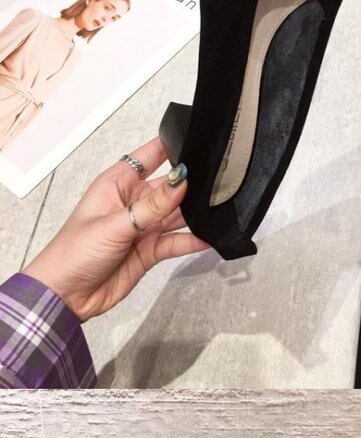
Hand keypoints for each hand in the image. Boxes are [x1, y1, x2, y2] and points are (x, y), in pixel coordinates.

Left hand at [24, 139, 208, 321]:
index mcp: (117, 184)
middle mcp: (132, 203)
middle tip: (216, 183)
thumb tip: (180, 181)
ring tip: (216, 209)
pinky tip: (208, 237)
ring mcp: (142, 228)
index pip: (147, 157)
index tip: (197, 143)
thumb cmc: (75, 252)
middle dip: (188, 185)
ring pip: (175, 215)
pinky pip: (175, 242)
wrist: (66, 294)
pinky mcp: (149, 251)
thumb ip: (152, 206)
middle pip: (168, 187)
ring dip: (193, 214)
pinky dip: (191, 241)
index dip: (170, 148)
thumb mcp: (115, 224)